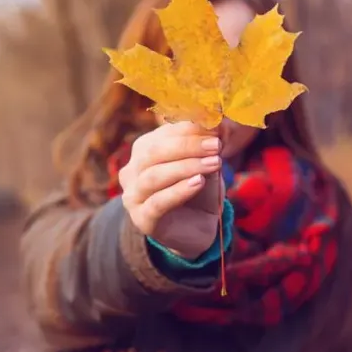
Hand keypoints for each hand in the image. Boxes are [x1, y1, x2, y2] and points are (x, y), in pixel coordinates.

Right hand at [119, 122, 223, 258]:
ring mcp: (133, 196)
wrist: (196, 230)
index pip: (163, 133)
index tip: (217, 126)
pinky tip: (198, 183)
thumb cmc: (198, 191)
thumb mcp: (206, 164)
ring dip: (186, 167)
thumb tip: (220, 121)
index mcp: (144, 150)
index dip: (189, 128)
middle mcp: (131, 171)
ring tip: (214, 163)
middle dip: (187, 146)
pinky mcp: (142, 219)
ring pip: (154, 176)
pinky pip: (157, 203)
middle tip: (216, 144)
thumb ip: (209, 145)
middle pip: (153, 151)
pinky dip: (179, 191)